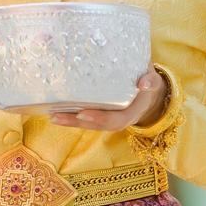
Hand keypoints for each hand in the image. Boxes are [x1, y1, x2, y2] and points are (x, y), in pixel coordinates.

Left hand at [49, 65, 166, 131]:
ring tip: (52, 116)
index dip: (99, 119)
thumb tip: (144, 83)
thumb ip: (149, 80)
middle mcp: (119, 119)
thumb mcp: (152, 80)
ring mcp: (109, 118)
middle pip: (96, 125)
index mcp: (131, 112)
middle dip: (77, 122)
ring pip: (89, 124)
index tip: (82, 114)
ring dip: (70, 122)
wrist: (150, 92)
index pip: (115, 120)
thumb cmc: (148, 82)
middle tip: (57, 117)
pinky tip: (56, 111)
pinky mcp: (101, 114)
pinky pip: (86, 118)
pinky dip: (71, 116)